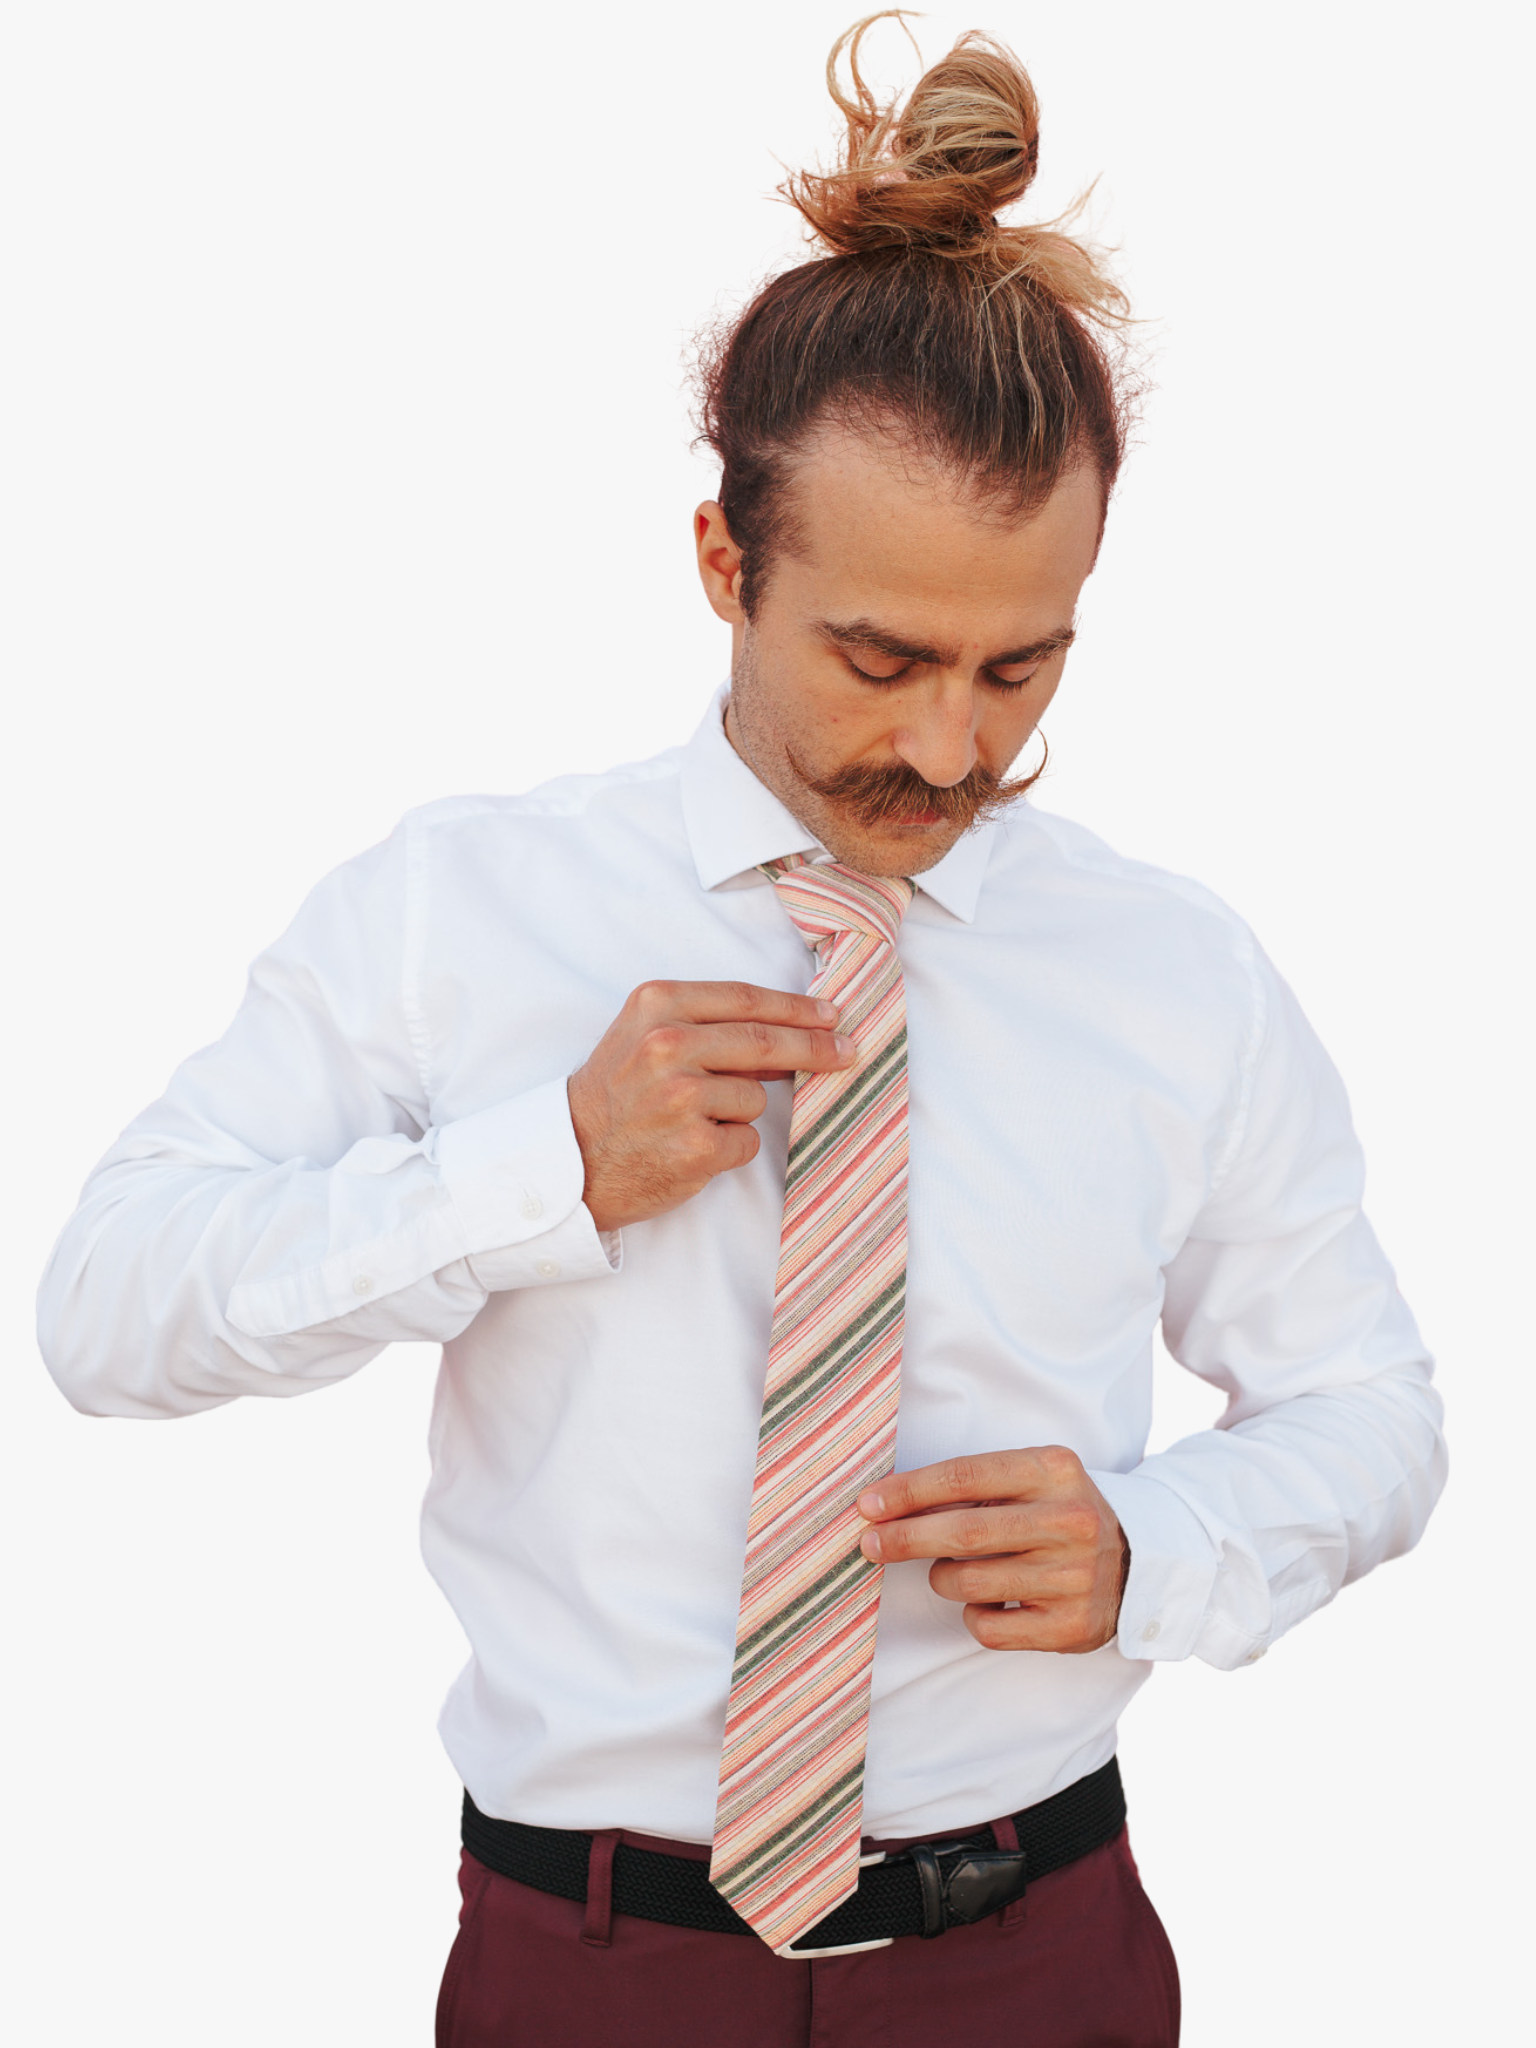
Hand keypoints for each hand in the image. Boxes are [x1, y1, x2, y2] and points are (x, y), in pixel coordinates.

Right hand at [568, 980, 854, 1231]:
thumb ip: (708, 1026)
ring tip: (691, 1121)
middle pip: (766, 1041)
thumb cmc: (615, 1096)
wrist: (571, 1161)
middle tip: (847, 1051)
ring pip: (756, 1097)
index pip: (745, 1000)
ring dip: (738, 1112)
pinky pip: (747, 1141)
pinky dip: (730, 1148)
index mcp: (657, 1005)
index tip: (831, 1014)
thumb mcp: (645, 1037)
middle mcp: (668, 1045)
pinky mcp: (696, 1145)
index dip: (796, 1008)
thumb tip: (792, 1031)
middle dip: (816, 1047)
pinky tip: (691, 1147)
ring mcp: (682, 1097)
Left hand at [856, 1447, 1129, 1652]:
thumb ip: (973, 1487)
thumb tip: (886, 1506)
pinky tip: (993, 1600)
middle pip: (962, 1533)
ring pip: (967, 1583)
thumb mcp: (1033, 1478)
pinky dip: (973, 1614)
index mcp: (1054, 1469)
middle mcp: (1069, 1520)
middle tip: (868, 1544)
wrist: (1141, 1563)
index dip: (908, 1492)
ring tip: (956, 1570)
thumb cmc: (1059, 1512)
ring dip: (942, 1578)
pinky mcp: (1070, 1627)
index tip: (868, 1505)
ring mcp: (1073, 1577)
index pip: (965, 1477)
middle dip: (903, 1538)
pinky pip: (986, 1628)